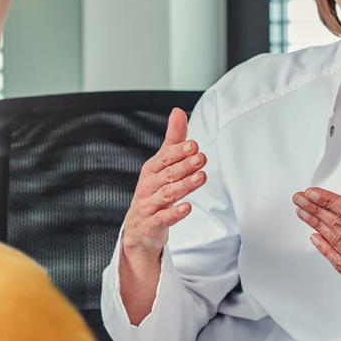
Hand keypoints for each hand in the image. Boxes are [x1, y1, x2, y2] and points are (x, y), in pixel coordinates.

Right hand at [121, 108, 207, 264]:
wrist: (138, 228)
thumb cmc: (153, 192)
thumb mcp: (162, 166)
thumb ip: (173, 141)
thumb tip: (178, 112)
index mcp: (151, 169)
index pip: (165, 157)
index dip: (179, 151)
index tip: (194, 145)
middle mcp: (148, 185)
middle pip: (167, 174)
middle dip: (184, 166)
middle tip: (201, 158)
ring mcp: (149, 205)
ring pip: (167, 194)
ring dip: (184, 186)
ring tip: (201, 178)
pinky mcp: (152, 224)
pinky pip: (163, 218)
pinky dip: (175, 213)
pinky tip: (187, 208)